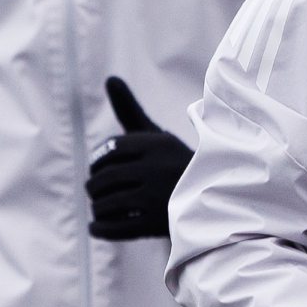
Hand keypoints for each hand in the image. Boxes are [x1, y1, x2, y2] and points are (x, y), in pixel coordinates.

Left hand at [86, 77, 193, 240]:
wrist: (213, 198)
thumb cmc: (173, 163)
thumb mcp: (156, 135)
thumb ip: (129, 109)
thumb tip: (110, 78)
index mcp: (157, 144)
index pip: (112, 151)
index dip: (99, 161)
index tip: (99, 169)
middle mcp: (157, 168)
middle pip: (105, 178)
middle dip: (94, 187)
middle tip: (94, 191)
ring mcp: (157, 198)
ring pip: (108, 204)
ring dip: (97, 208)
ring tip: (99, 209)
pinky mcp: (158, 224)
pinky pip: (116, 228)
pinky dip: (100, 229)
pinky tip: (95, 227)